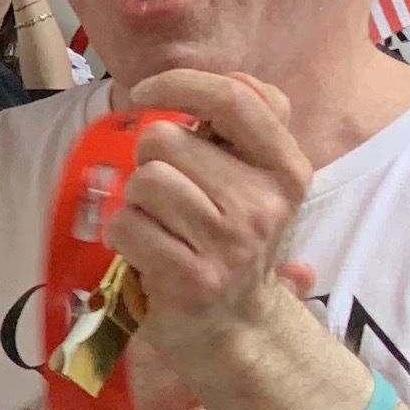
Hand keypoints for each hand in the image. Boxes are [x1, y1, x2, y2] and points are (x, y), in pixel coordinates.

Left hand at [110, 72, 312, 380]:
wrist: (237, 327)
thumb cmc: (229, 240)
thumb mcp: (255, 181)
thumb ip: (239, 129)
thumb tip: (205, 83)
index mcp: (286, 167)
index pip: (236, 97)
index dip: (180, 83)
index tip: (144, 94)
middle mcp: (265, 201)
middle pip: (164, 139)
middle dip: (149, 162)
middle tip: (168, 199)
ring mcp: (231, 241)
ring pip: (143, 181)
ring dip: (136, 203)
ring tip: (161, 227)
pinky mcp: (192, 277)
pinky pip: (125, 226)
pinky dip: (123, 237)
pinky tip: (148, 254)